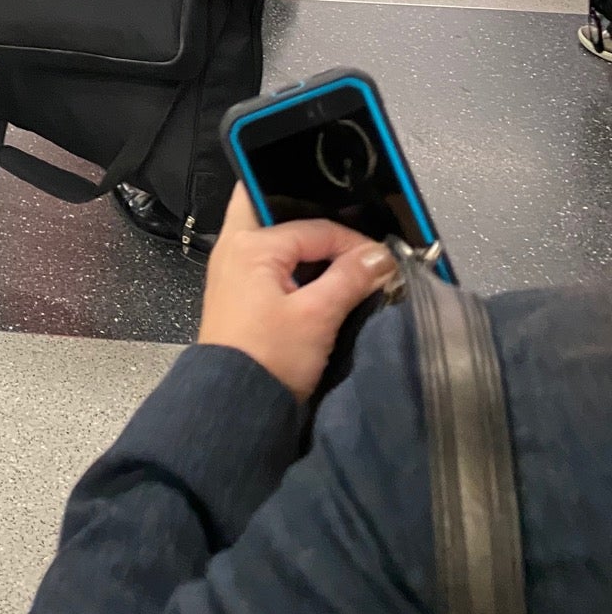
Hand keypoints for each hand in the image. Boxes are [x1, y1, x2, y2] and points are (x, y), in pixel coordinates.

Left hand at [198, 187, 398, 400]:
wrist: (235, 405)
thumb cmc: (268, 359)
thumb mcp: (317, 317)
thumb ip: (350, 279)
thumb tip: (380, 257)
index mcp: (249, 244)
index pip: (314, 227)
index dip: (353, 243)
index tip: (381, 261)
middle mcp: (234, 247)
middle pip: (273, 208)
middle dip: (311, 217)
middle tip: (346, 234)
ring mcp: (233, 269)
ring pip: (272, 236)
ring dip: (304, 244)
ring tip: (340, 259)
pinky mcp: (238, 292)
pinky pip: (268, 261)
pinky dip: (293, 264)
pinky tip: (318, 281)